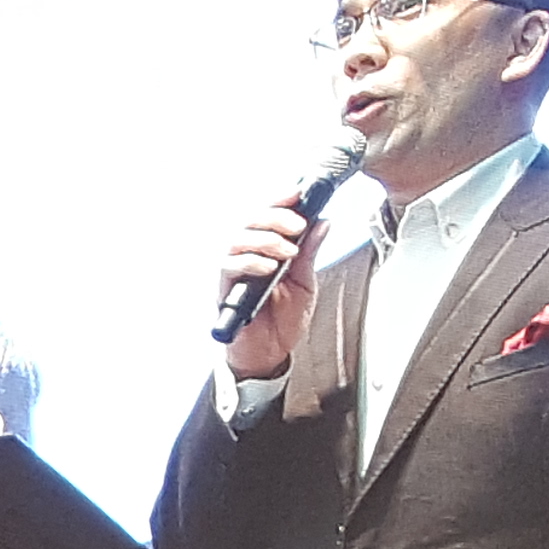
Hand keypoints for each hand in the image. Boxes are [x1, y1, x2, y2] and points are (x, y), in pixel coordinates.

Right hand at [217, 195, 328, 380]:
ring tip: (288, 250)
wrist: (271, 355)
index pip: (267, 215)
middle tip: (298, 226)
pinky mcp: (225, 290)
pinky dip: (250, 262)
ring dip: (265, 239)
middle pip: (249, 220)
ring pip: (237, 239)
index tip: (298, 193)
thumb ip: (310, 253)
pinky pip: (229, 267)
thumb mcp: (306, 283)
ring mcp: (234, 272)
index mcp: (266, 249)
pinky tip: (269, 267)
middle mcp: (247, 256)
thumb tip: (322, 223)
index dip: (280, 200)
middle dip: (275, 217)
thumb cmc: (282, 321)